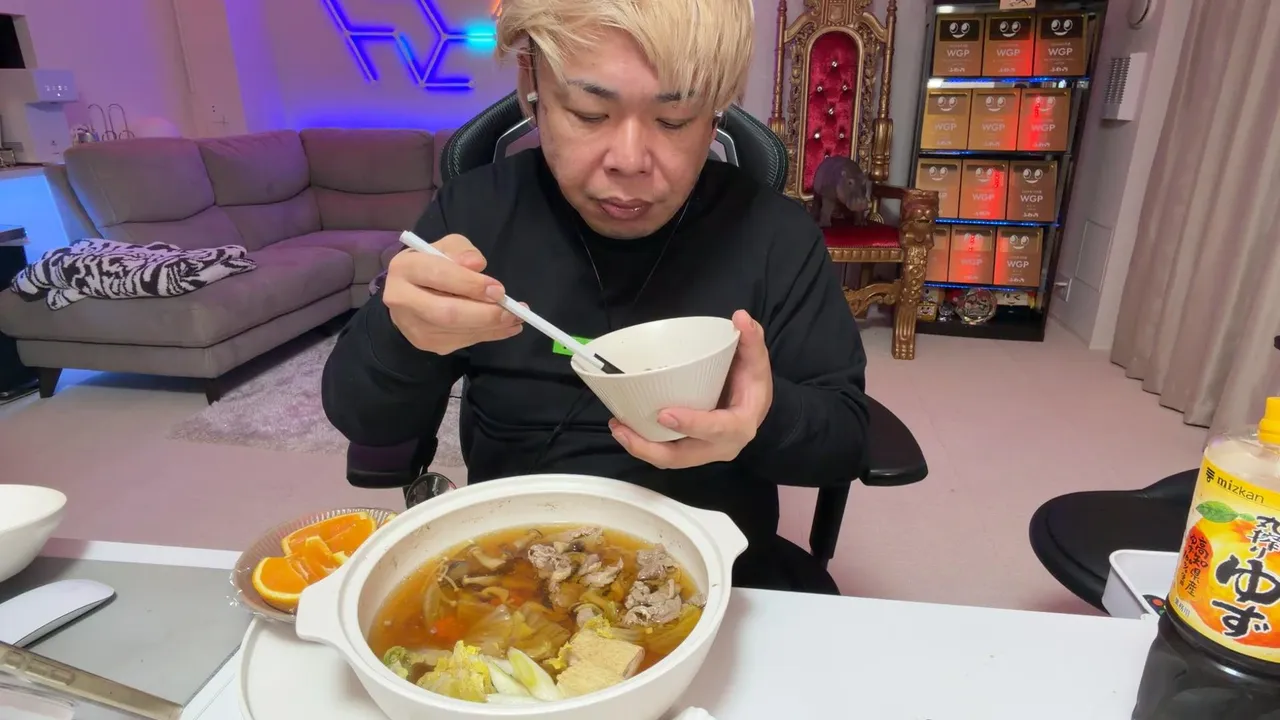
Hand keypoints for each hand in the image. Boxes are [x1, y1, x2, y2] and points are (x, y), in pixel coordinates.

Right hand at [383, 234, 522, 354]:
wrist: (408, 294)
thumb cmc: (432, 265)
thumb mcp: (447, 248)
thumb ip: (462, 252)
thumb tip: (476, 265)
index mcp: (405, 268)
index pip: (439, 275)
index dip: (471, 284)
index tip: (499, 289)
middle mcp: (403, 299)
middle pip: (447, 312)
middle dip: (484, 313)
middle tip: (511, 310)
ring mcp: (414, 326)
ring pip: (458, 330)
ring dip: (493, 326)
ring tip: (516, 318)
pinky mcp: (427, 343)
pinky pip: (464, 341)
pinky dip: (490, 334)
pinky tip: (507, 327)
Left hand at [610, 310, 772, 468]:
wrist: (754, 407)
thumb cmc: (752, 384)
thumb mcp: (756, 362)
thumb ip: (751, 339)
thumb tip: (740, 317)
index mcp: (739, 425)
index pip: (716, 429)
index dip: (691, 423)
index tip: (663, 414)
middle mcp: (720, 447)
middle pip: (682, 456)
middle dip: (650, 446)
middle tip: (622, 426)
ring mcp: (702, 453)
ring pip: (669, 460)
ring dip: (640, 447)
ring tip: (617, 426)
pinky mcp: (689, 451)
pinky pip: (665, 454)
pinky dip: (644, 444)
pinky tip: (625, 427)